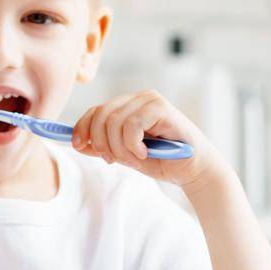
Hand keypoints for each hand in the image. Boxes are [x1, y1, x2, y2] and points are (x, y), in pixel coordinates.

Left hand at [70, 89, 228, 190]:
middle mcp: (137, 98)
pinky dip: (132, 144)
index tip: (78, 146)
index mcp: (127, 106)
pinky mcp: (161, 108)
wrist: (194, 171)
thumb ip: (103, 147)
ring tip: (134, 159)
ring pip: (114, 121)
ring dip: (119, 147)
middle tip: (112, 160)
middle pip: (100, 114)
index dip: (81, 128)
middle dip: (100, 142)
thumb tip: (76, 143)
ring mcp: (150, 100)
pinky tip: (144, 153)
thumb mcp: (125, 154)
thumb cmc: (162, 161)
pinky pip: (131, 125)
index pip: (95, 111)